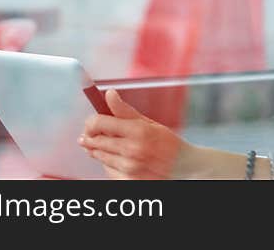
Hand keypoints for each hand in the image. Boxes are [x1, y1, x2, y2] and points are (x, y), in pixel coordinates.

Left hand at [79, 89, 195, 179]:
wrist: (183, 167)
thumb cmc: (168, 144)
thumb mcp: (149, 122)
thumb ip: (125, 110)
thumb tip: (109, 94)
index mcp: (138, 131)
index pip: (99, 123)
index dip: (91, 121)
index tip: (91, 121)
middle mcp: (132, 150)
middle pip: (96, 140)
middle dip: (90, 136)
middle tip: (91, 133)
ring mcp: (129, 167)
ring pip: (99, 155)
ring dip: (98, 149)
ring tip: (107, 144)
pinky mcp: (128, 180)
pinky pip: (107, 169)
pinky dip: (108, 162)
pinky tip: (116, 158)